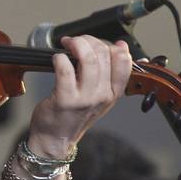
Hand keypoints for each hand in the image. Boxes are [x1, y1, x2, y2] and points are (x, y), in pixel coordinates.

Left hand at [28, 35, 133, 157]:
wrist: (56, 139)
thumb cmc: (74, 115)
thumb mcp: (100, 97)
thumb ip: (111, 73)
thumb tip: (121, 46)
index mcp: (113, 93)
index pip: (124, 61)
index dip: (110, 45)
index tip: (97, 44)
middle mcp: (102, 95)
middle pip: (104, 54)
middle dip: (88, 40)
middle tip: (75, 42)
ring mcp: (85, 98)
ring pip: (88, 59)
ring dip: (75, 44)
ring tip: (67, 45)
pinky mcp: (65, 99)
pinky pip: (65, 69)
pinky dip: (60, 58)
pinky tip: (57, 59)